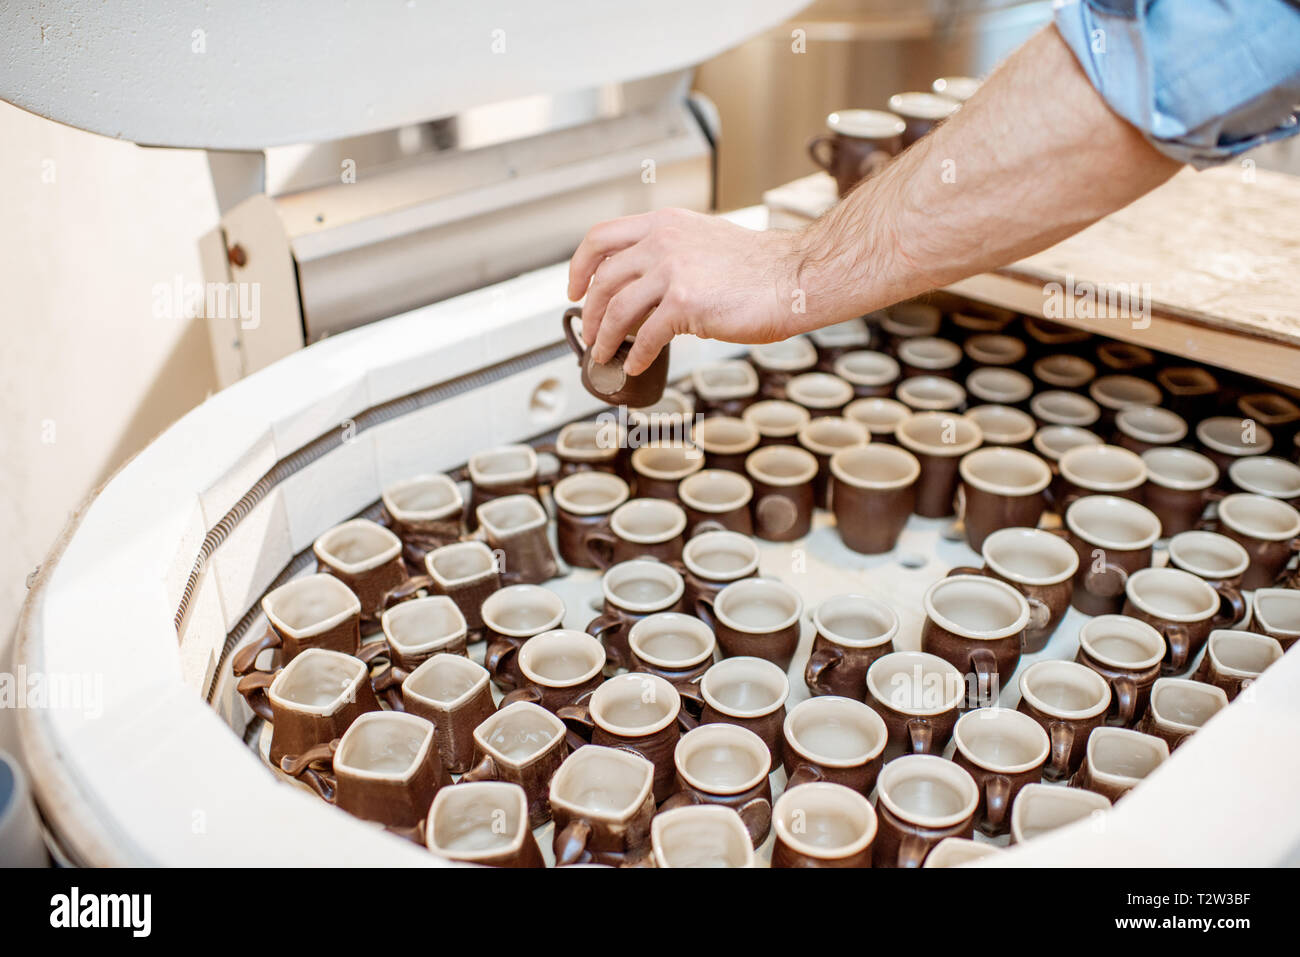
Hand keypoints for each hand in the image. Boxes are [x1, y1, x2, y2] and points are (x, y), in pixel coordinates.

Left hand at [566, 208, 802, 375]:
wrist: (793, 277)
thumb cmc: (759, 268)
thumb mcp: (704, 242)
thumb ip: (671, 255)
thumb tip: (644, 289)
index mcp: (665, 225)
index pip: (601, 238)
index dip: (579, 265)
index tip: (573, 288)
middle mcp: (663, 242)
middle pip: (602, 280)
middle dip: (589, 312)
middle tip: (590, 334)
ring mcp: (672, 272)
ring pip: (616, 310)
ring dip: (605, 338)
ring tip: (605, 355)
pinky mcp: (685, 303)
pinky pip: (646, 337)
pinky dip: (636, 355)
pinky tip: (635, 365)